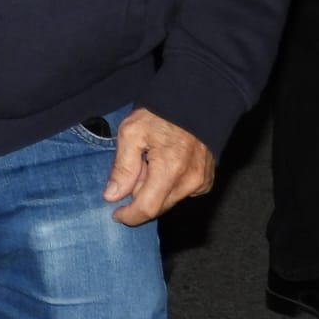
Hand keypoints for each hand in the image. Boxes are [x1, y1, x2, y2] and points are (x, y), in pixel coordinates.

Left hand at [103, 107, 214, 224]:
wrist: (194, 102)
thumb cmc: (159, 114)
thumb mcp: (131, 133)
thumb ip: (123, 167)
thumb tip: (112, 196)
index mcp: (170, 169)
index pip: (147, 208)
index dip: (129, 216)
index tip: (115, 214)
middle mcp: (190, 181)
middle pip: (158, 207)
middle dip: (139, 196)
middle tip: (134, 169)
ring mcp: (201, 182)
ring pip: (169, 201)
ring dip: (153, 190)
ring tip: (150, 162)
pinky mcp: (206, 181)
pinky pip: (181, 193)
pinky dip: (168, 186)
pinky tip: (164, 165)